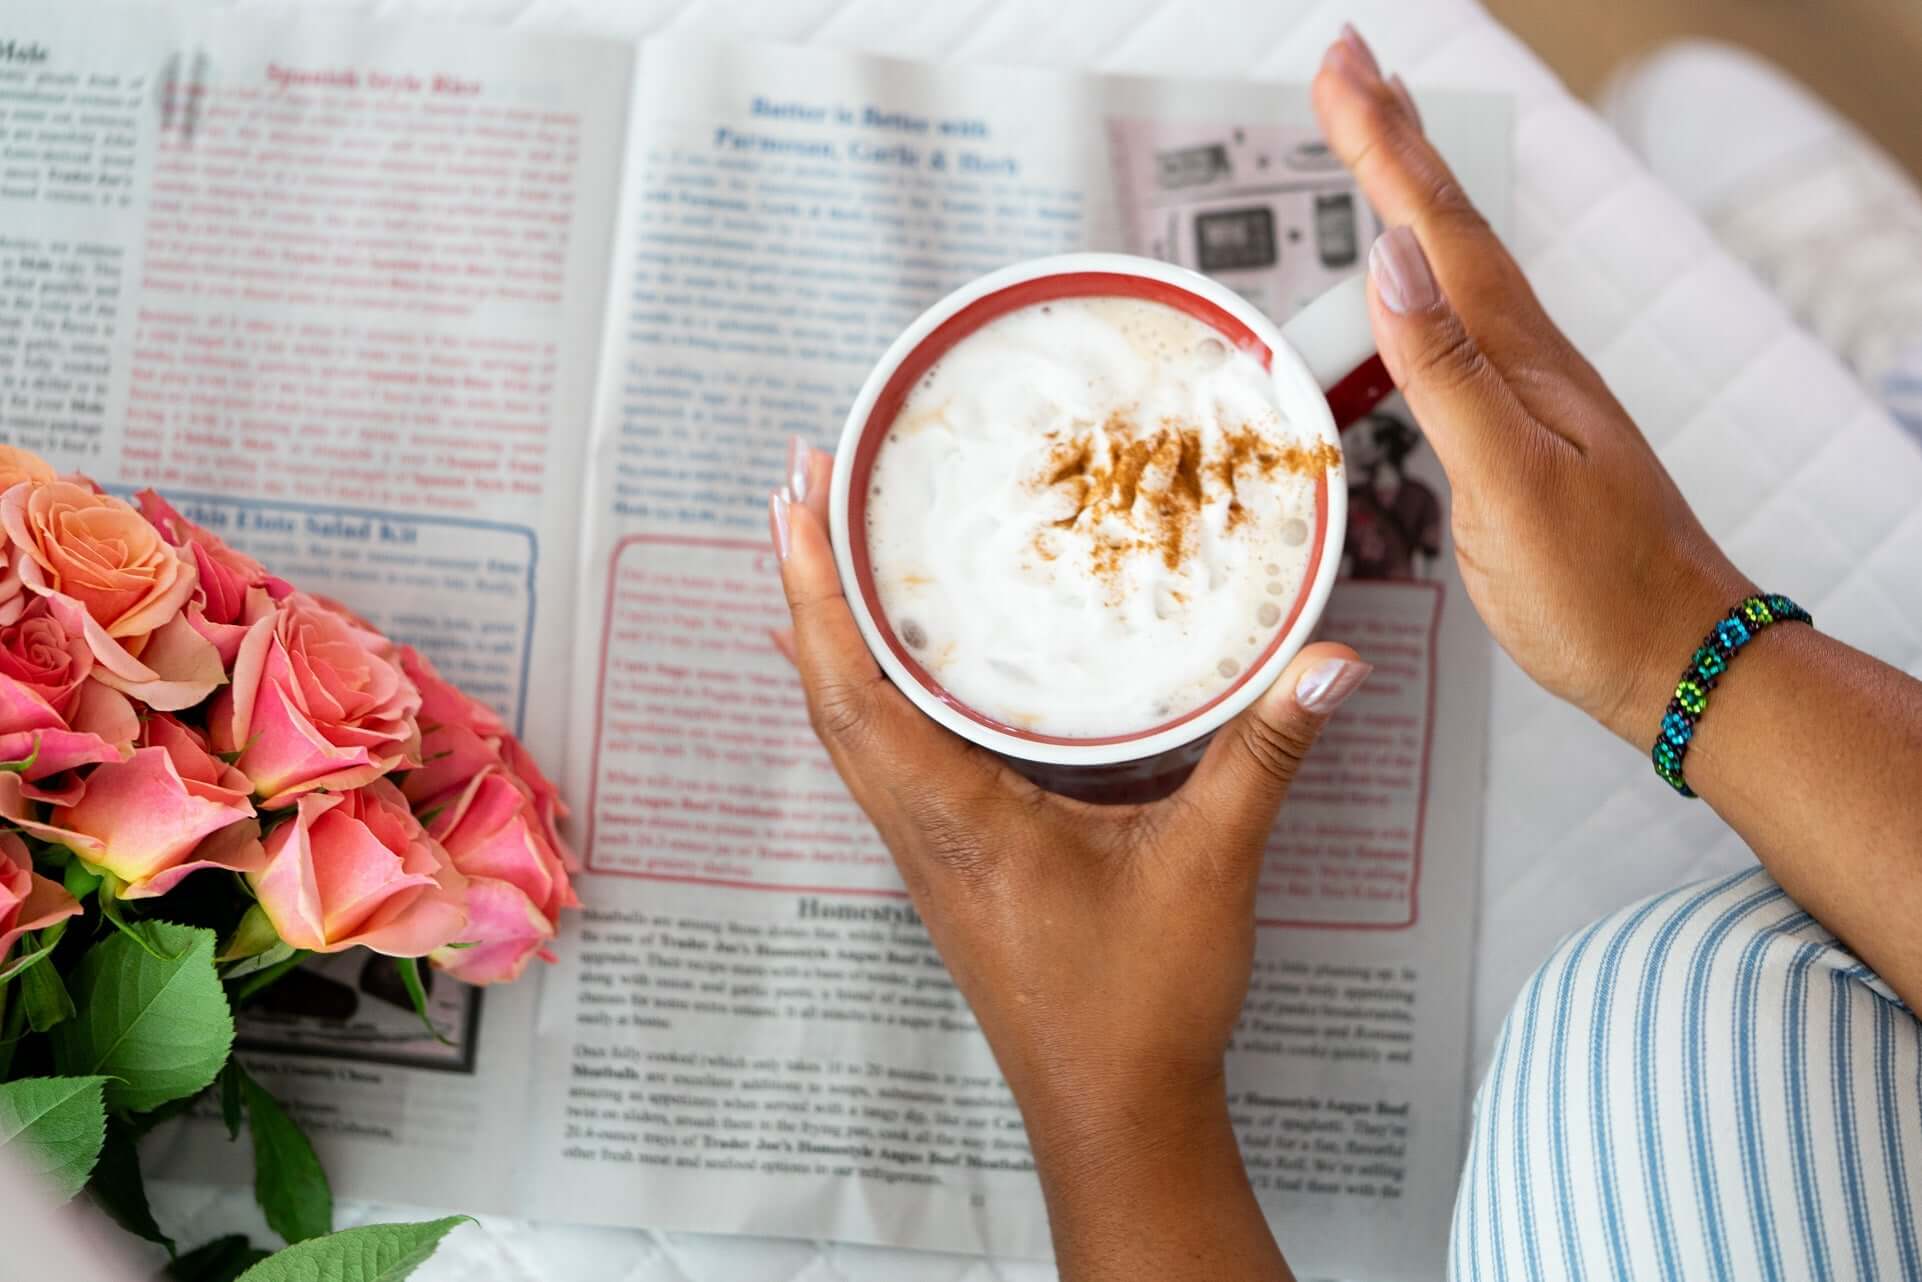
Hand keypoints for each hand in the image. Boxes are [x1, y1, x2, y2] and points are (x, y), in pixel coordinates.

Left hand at [769, 442, 1363, 1279]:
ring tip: (820, 548)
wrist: (1113, 1114)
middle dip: (805, 587)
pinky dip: (863, 691)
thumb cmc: (1141, 1006)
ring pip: (846, 728)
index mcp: (956, 818)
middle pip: (828, 694)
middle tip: (801, 487)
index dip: (817, 593)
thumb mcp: (1209, 866)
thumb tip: (1329, 661)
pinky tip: (879, 663)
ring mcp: (926, 847)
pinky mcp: (951, 860)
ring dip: (825, 636)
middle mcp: (920, 827)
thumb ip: (1262, 756)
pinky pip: (881, 757)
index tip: (797, 502)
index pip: (855, 692)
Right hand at [1320, 30, 1921, 1010]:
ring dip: (1405, 201)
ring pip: (1452, 272)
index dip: (1384, 146)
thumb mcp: (1512, 483)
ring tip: (1370, 148)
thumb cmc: (1597, 589)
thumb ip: (1449, 374)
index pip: (1437, 230)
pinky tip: (1407, 292)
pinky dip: (1417, 285)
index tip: (1341, 68)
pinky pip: (1452, 332)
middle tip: (1346, 71)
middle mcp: (1523, 360)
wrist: (1675, 658)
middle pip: (1446, 228)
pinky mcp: (1515, 435)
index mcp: (1517, 359)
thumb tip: (1391, 261)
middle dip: (1391, 143)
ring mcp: (1523, 395)